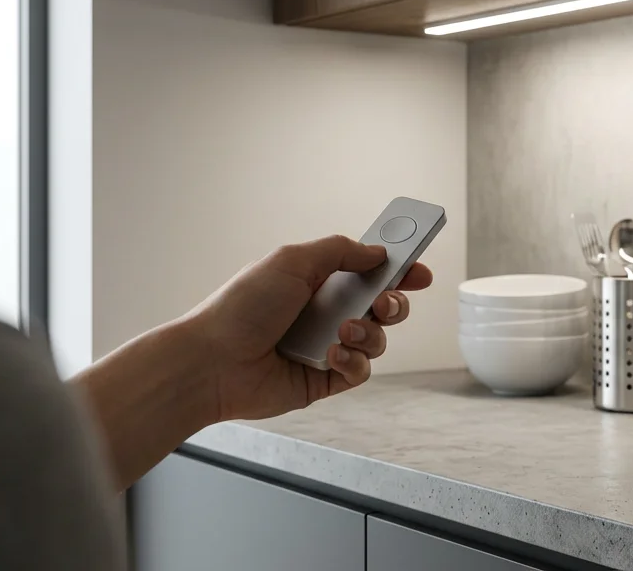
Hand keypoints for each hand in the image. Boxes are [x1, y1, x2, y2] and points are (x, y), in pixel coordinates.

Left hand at [183, 235, 432, 421]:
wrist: (212, 362)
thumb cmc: (243, 307)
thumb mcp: (292, 261)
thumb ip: (340, 251)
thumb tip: (377, 252)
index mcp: (317, 281)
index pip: (368, 272)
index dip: (398, 272)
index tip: (420, 272)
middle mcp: (325, 313)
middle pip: (383, 307)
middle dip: (394, 304)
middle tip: (384, 303)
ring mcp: (326, 348)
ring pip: (377, 340)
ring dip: (370, 334)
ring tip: (343, 330)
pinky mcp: (324, 381)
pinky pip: (360, 372)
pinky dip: (354, 362)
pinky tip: (332, 355)